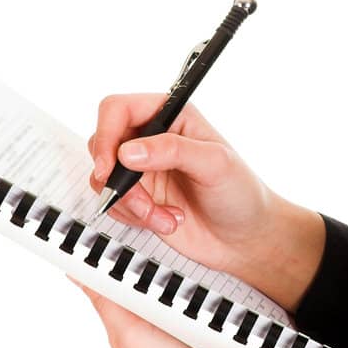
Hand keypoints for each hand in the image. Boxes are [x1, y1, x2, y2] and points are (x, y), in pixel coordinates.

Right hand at [87, 93, 278, 282]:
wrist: (244, 238)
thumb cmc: (240, 192)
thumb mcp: (215, 164)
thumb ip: (173, 150)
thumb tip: (128, 152)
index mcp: (172, 115)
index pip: (119, 109)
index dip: (106, 134)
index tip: (109, 167)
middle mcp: (152, 138)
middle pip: (103, 145)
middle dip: (119, 181)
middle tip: (143, 202)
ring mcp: (143, 168)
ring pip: (104, 180)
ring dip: (132, 204)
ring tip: (167, 216)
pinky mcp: (138, 197)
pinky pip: (114, 204)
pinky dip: (135, 218)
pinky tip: (168, 220)